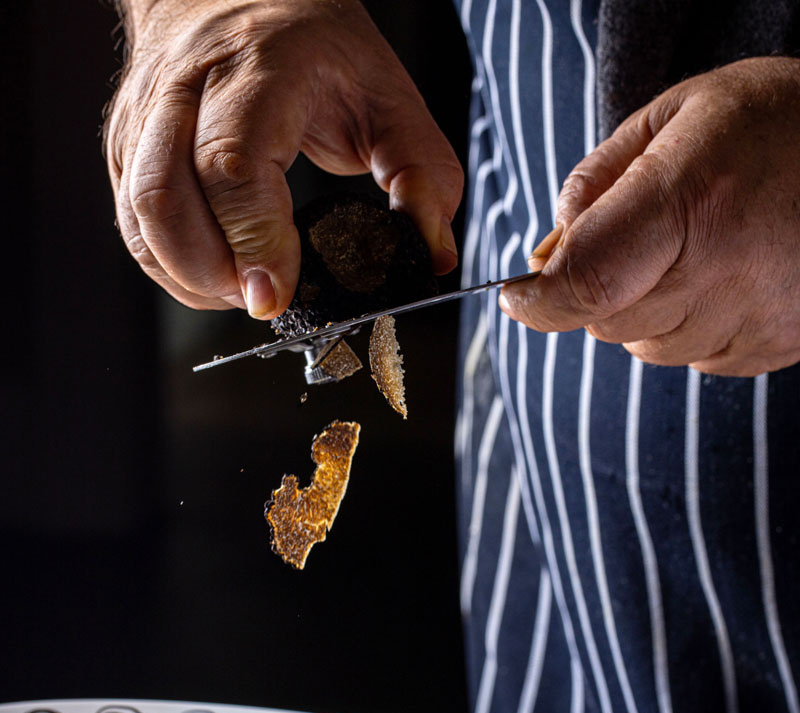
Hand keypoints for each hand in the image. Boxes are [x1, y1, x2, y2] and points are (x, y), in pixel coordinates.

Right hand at [106, 0, 462, 315]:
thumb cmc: (315, 49)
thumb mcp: (388, 96)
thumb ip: (423, 174)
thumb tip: (431, 255)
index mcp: (258, 67)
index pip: (231, 164)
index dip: (251, 241)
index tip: (276, 297)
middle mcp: (186, 85)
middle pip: (166, 197)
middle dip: (214, 273)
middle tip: (267, 300)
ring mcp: (146, 117)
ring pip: (141, 220)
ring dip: (191, 277)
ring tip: (245, 288)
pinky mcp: (126, 149)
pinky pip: (135, 230)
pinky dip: (175, 270)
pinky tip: (217, 276)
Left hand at [500, 58, 799, 375]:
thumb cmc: (772, 121)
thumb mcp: (676, 115)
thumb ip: (597, 182)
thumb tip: (546, 253)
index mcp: (694, 199)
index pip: (589, 281)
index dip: (540, 300)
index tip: (517, 295)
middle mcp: (727, 270)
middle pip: (608, 322)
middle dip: (595, 290)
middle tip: (633, 238)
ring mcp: (758, 317)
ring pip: (647, 349)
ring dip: (645, 311)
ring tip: (694, 247)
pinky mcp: (779, 345)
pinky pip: (697, 359)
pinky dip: (691, 327)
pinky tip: (724, 275)